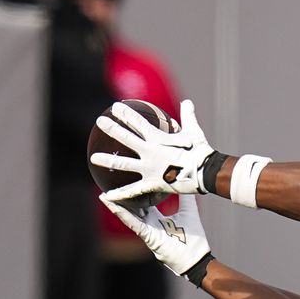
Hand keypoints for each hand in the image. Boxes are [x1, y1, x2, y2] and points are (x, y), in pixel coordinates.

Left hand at [90, 99, 215, 194]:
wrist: (206, 172)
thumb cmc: (201, 152)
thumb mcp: (194, 132)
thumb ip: (188, 117)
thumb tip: (187, 102)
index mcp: (158, 139)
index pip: (138, 122)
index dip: (126, 113)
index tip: (115, 107)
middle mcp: (150, 152)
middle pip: (126, 138)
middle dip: (111, 128)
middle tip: (99, 121)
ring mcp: (149, 168)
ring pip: (123, 164)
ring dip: (108, 161)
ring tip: (94, 158)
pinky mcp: (152, 183)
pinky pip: (133, 190)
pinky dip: (120, 194)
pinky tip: (106, 196)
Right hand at [100, 193, 211, 278]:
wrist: (197, 258)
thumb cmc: (194, 238)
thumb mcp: (189, 213)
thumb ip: (186, 200)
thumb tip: (186, 184)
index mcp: (158, 218)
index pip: (144, 203)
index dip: (137, 193)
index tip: (130, 182)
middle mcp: (150, 224)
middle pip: (133, 208)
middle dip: (122, 198)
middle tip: (110, 186)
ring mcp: (148, 231)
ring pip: (129, 215)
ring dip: (116, 206)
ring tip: (104, 195)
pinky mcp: (148, 237)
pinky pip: (133, 223)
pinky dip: (123, 214)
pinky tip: (113, 206)